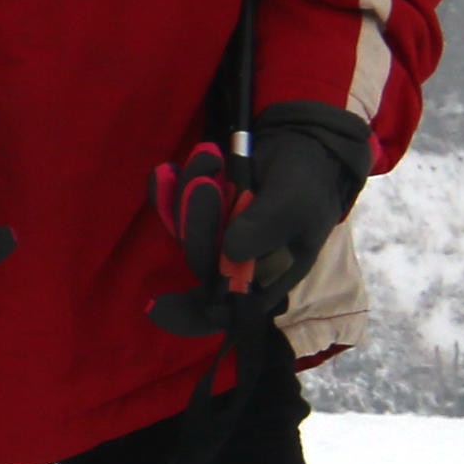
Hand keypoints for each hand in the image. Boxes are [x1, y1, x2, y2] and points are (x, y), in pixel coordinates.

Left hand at [147, 104, 365, 336]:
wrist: (301, 146)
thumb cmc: (307, 184)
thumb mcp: (293, 205)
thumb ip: (264, 228)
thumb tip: (230, 252)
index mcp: (266, 279)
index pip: (225, 312)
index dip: (190, 316)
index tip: (156, 307)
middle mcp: (237, 266)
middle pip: (200, 263)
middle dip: (198, 225)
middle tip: (205, 185)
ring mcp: (217, 239)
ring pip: (184, 233)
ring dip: (186, 196)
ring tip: (209, 157)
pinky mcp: (202, 214)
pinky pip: (173, 210)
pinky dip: (167, 191)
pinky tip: (167, 170)